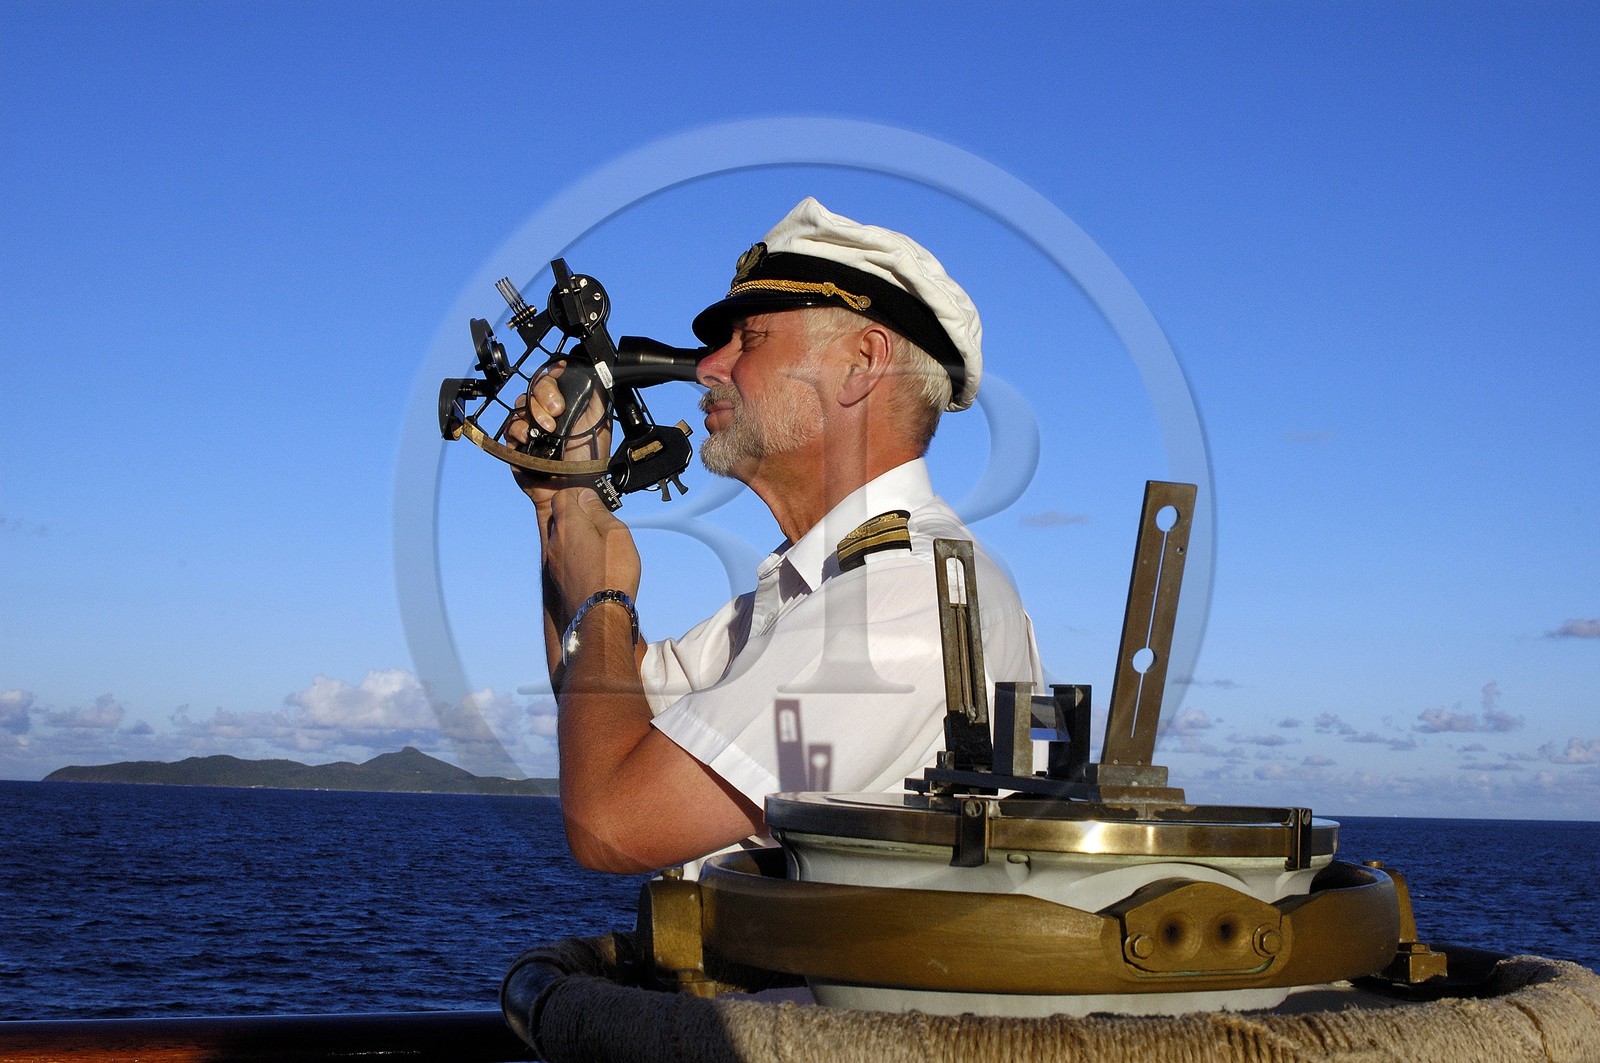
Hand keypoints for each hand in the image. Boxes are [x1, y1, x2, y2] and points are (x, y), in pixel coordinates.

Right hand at [505, 361, 611, 505]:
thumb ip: (597, 392)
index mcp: (566, 403)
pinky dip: (519, 429)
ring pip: (521, 403)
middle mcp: (547, 412)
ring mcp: (531, 426)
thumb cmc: (589, 459)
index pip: (552, 377)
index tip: (559, 377)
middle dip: (545, 393)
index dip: (552, 375)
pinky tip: (531, 438)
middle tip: (557, 411)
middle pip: (535, 386)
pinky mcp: (516, 442)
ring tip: (548, 430)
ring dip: (534, 413)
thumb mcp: (600, 419)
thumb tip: (598, 369)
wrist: (573, 488)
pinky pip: (510, 425)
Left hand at [544, 487, 641, 611]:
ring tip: (602, 546)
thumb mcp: (615, 533)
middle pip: (561, 517)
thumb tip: (587, 497)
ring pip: (562, 538)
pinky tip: (595, 564)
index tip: (595, 500)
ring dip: (578, 536)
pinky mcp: (558, 578)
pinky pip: (564, 557)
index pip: (562, 496)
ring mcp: (554, 561)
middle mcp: (555, 540)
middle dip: (578, 515)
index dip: (578, 494)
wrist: (600, 614)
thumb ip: (598, 511)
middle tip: (602, 523)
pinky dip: (576, 554)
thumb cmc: (612, 572)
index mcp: (568, 524)